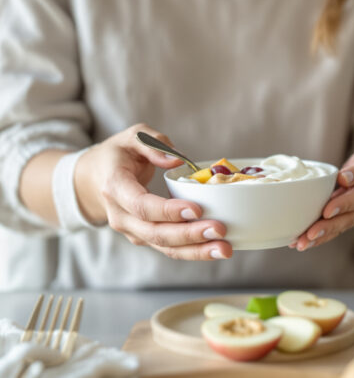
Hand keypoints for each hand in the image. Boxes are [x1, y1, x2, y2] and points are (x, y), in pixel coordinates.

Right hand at [75, 123, 230, 260]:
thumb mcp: (132, 137)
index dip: (168, 211)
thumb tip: (178, 159)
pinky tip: (217, 249)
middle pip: (155, 232)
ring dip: (196, 251)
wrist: (94, 179)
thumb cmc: (118, 154)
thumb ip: (154, 144)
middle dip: (189, 235)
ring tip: (225, 249)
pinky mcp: (145, 238)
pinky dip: (194, 251)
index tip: (196, 209)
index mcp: (115, 187)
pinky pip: (169, 249)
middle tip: (220, 230)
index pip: (141, 205)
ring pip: (164, 246)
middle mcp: (121, 215)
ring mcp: (132, 231)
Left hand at [290, 148, 353, 251]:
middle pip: (348, 218)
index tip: (327, 211)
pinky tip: (302, 242)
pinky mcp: (349, 219)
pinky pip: (335, 230)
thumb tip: (343, 177)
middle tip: (309, 235)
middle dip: (328, 228)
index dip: (343, 205)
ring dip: (321, 237)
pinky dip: (320, 237)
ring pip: (340, 227)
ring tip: (302, 243)